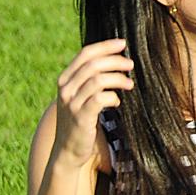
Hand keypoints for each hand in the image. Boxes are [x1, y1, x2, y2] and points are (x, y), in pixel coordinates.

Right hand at [52, 39, 133, 169]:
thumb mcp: (79, 96)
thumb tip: (115, 60)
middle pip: (93, 64)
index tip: (123, 43)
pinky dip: (113, 97)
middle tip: (131, 64)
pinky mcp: (80, 117)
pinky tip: (118, 101)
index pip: (85, 53)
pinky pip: (100, 99)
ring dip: (118, 78)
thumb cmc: (79, 120)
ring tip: (129, 83)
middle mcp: (65, 88)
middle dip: (115, 61)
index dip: (105, 46)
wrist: (67, 151)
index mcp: (65, 79)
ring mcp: (71, 103)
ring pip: (98, 80)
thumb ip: (89, 79)